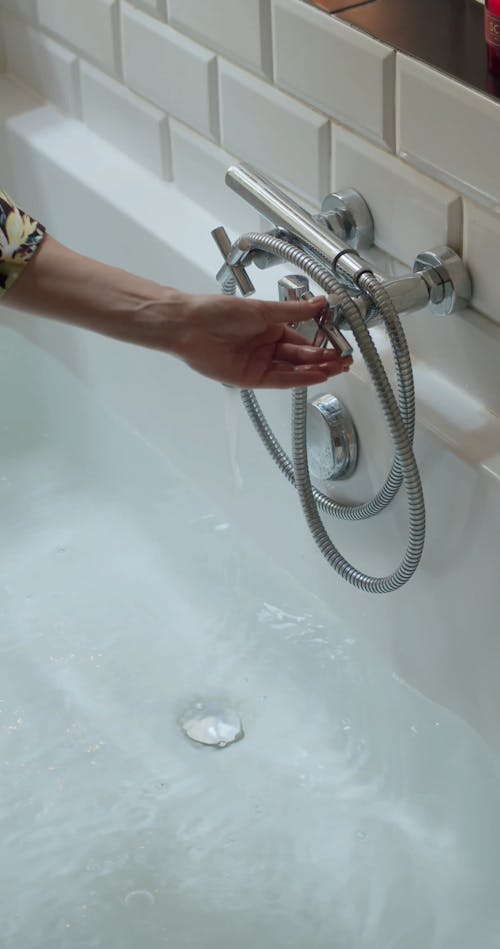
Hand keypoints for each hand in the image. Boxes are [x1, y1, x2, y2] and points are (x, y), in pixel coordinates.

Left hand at [163, 291, 351, 388]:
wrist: (189, 326)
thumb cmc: (218, 312)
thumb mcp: (263, 310)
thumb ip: (294, 311)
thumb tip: (320, 302)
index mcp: (270, 329)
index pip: (302, 339)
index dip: (321, 345)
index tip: (339, 347)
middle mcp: (266, 347)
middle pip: (300, 357)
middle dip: (323, 360)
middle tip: (343, 362)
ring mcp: (258, 364)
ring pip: (292, 370)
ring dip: (313, 371)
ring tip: (334, 370)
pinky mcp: (249, 378)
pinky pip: (278, 380)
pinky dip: (297, 379)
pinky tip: (313, 376)